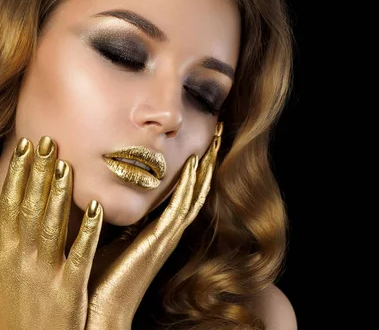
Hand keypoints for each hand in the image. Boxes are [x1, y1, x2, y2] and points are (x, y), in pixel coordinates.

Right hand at [0, 136, 102, 329]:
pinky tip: (98, 210)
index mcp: (4, 252)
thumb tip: (18, 207)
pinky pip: (79, 255)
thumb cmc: (19, 307)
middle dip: (38, 172)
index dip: (19, 173)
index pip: (10, 204)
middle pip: (29, 207)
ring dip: (59, 194)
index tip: (28, 144)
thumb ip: (15, 238)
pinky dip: (87, 232)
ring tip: (67, 165)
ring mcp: (43, 273)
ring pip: (52, 226)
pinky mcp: (67, 289)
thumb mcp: (8, 270)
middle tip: (49, 140)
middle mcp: (19, 259)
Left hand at [85, 123, 222, 328]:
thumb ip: (108, 215)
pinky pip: (180, 208)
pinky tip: (195, 167)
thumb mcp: (103, 237)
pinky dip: (189, 187)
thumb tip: (99, 188)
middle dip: (205, 163)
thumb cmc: (94, 277)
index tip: (199, 144)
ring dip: (204, 170)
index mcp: (155, 229)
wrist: (97, 310)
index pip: (180, 192)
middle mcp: (166, 231)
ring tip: (213, 144)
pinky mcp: (161, 241)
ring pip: (193, 196)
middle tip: (216, 136)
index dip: (191, 169)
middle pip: (194, 190)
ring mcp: (167, 236)